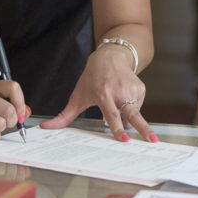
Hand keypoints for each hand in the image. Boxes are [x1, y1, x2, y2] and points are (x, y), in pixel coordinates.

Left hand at [41, 46, 155, 142]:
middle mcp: (119, 92)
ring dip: (129, 119)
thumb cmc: (92, 78)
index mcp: (103, 94)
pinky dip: (132, 109)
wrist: (110, 56)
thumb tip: (45, 126)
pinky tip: (124, 99)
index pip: (111, 115)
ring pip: (135, 114)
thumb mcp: (77, 96)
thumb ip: (64, 115)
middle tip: (152, 140)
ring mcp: (132, 89)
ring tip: (119, 107)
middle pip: (133, 114)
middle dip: (143, 128)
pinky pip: (138, 107)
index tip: (124, 139)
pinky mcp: (141, 88)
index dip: (117, 128)